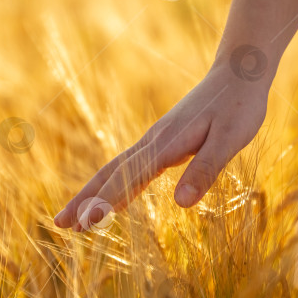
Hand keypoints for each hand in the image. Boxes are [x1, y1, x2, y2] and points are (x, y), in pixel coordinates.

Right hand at [53, 64, 269, 230]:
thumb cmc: (239, 106)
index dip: (104, 202)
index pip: (128, 178)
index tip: (83, 225)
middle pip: (110, 173)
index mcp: (166, 144)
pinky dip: (113, 182)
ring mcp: (155, 139)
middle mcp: (154, 141)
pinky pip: (130, 164)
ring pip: (116, 168)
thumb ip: (205, 170)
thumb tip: (181, 204)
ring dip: (93, 192)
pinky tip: (109, 194)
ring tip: (74, 216)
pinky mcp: (162, 139)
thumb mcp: (230, 140)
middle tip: (59, 224)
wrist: (238, 72)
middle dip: (84, 199)